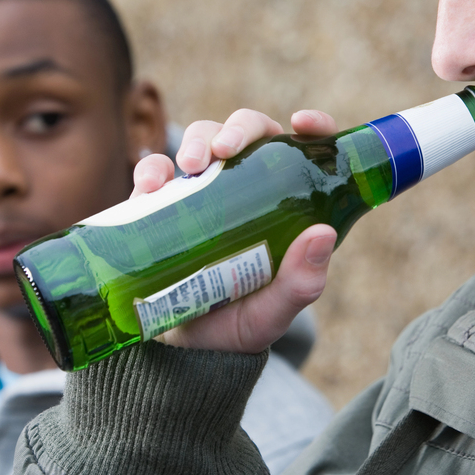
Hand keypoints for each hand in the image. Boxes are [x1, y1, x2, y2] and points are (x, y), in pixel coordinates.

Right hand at [130, 108, 338, 353]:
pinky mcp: (164, 202)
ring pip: (202, 139)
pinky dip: (152, 168)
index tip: (301, 123)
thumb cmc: (239, 324)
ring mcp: (202, 190)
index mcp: (286, 203)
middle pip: (248, 133)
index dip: (312, 127)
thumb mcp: (274, 312)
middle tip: (225, 149)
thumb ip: (301, 283)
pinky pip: (156, 171)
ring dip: (196, 140)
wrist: (182, 351)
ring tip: (190, 166)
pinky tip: (151, 185)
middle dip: (236, 129)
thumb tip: (323, 235)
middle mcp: (246, 187)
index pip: (306, 152)